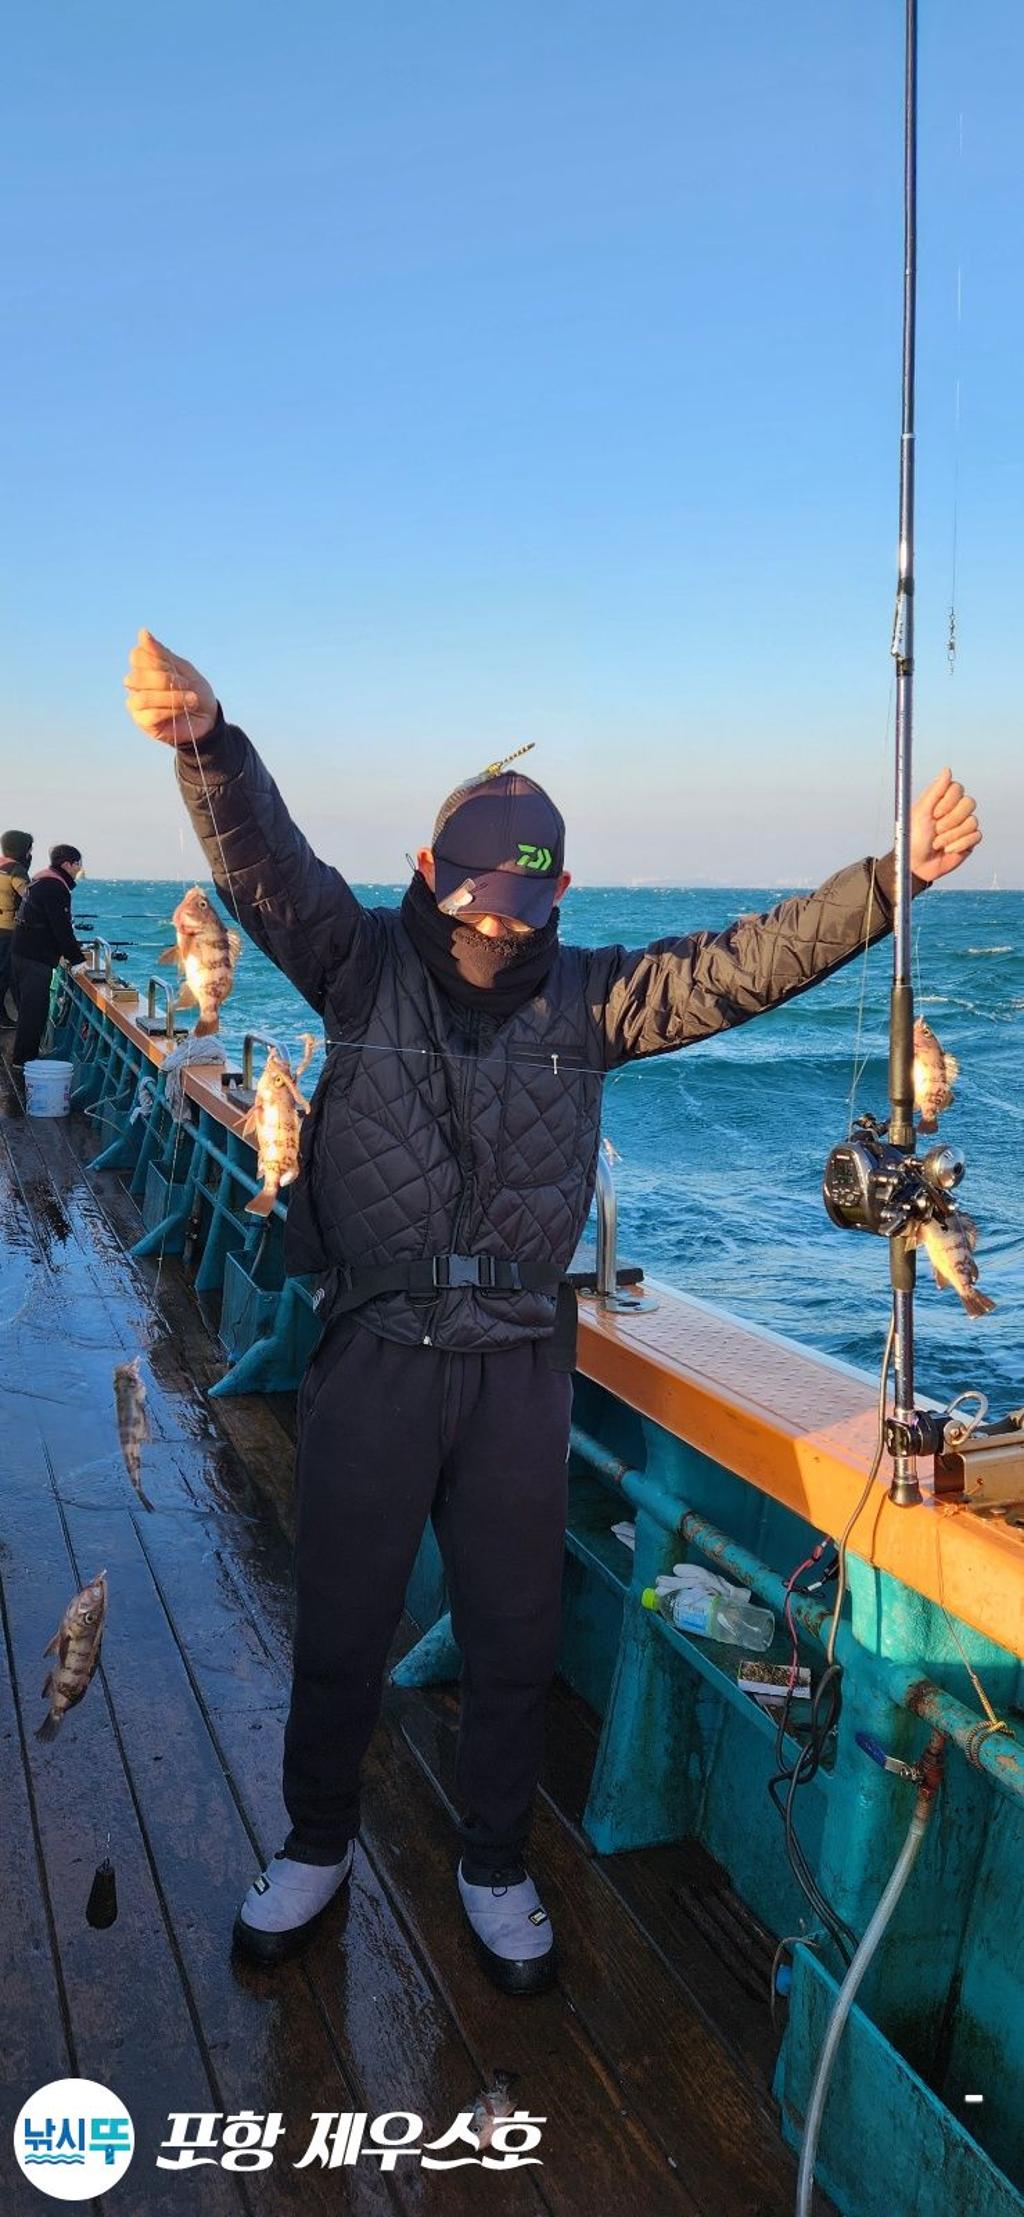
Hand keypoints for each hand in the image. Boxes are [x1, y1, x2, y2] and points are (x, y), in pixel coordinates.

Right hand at [123, 628, 217, 745]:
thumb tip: (142, 632)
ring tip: (191, 699)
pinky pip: (151, 714)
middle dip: (166, 680)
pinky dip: (170, 710)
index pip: (137, 656)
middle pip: (138, 676)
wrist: (209, 718)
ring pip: (144, 697)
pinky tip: (183, 710)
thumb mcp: (182, 668)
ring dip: (171, 697)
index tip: (177, 669)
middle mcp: (136, 685)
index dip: (157, 661)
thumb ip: (161, 653)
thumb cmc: (195, 691)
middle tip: (188, 685)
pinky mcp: (144, 722)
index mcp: (144, 668)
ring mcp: (137, 704)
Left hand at [909, 768, 981, 882]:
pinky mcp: (969, 841)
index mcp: (942, 800)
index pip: (957, 788)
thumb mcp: (921, 812)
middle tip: (936, 830)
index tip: (934, 813)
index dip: (948, 801)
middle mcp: (955, 810)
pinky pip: (976, 836)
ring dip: (952, 835)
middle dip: (951, 820)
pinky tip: (947, 850)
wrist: (916, 864)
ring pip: (972, 821)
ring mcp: (964, 825)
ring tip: (938, 843)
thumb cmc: (913, 837)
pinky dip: (959, 844)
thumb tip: (947, 770)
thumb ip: (935, 791)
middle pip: (969, 803)